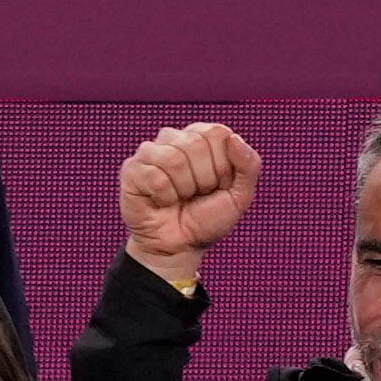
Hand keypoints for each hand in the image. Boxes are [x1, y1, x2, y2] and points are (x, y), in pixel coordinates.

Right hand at [118, 123, 258, 290]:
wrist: (180, 247)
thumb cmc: (206, 220)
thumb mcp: (240, 196)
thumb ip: (249, 165)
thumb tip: (234, 138)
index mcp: (202, 138)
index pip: (217, 133)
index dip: (222, 165)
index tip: (217, 185)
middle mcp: (175, 139)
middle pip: (195, 144)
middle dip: (203, 179)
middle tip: (196, 195)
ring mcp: (150, 152)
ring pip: (174, 160)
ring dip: (182, 189)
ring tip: (179, 198)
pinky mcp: (132, 170)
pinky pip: (154, 177)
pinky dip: (164, 197)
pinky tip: (161, 202)